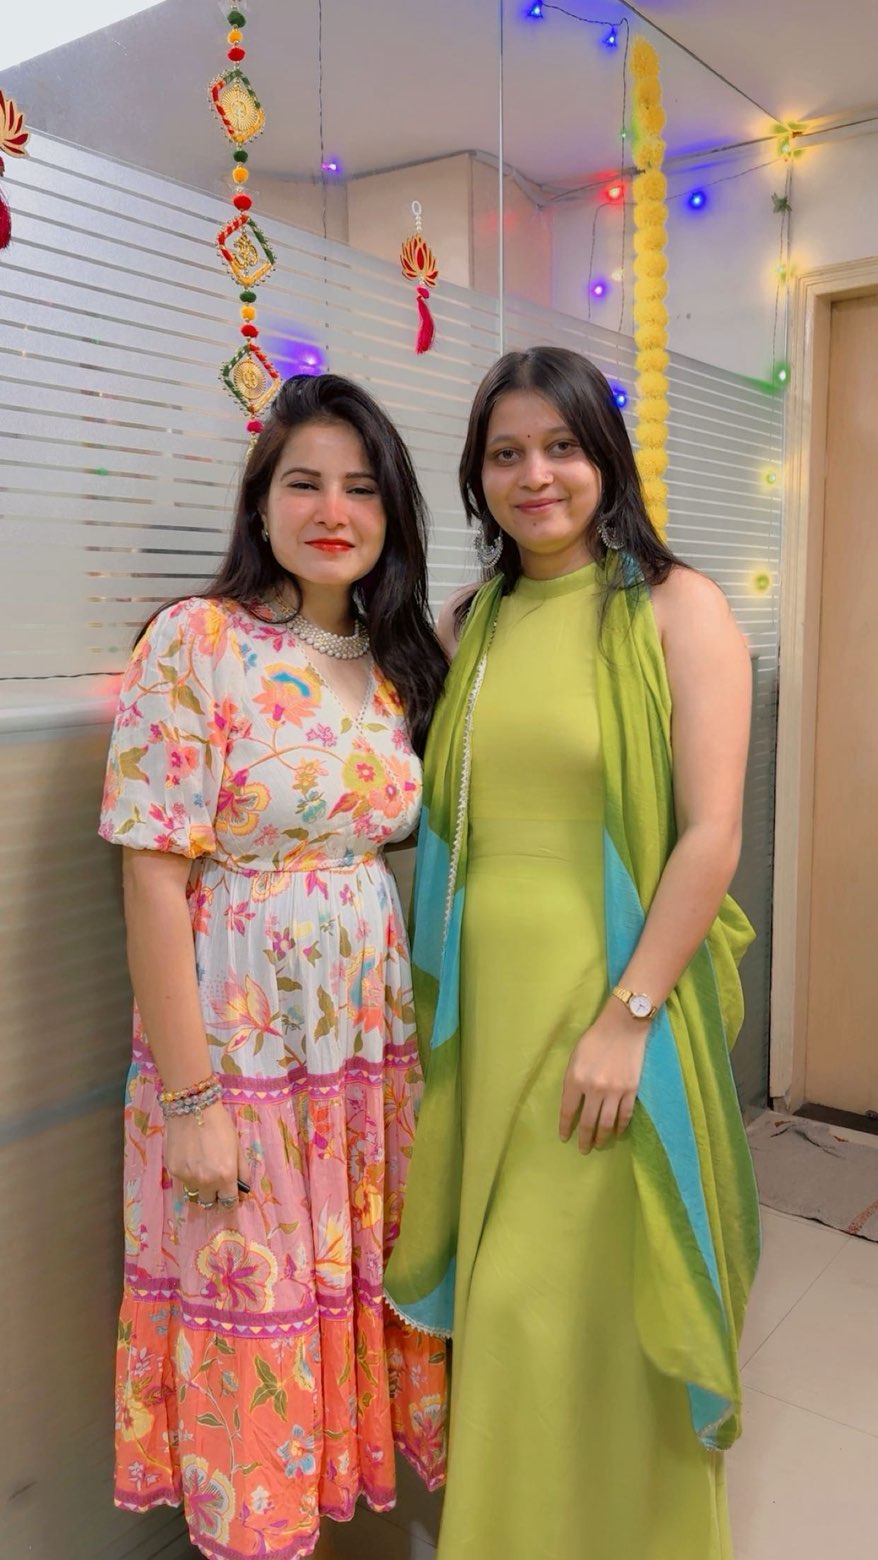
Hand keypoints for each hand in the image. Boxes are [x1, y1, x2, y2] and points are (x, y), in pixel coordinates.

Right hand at [164, 1101, 249, 1208]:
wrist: (193, 1108)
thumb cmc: (220, 1125)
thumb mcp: (237, 1147)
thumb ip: (242, 1171)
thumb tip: (244, 1191)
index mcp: (225, 1176)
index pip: (228, 1203)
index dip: (232, 1201)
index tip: (231, 1196)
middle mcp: (206, 1182)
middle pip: (209, 1203)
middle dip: (215, 1197)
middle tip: (217, 1184)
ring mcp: (187, 1178)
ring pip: (195, 1193)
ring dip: (201, 1187)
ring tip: (202, 1169)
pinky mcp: (173, 1171)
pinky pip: (183, 1181)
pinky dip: (188, 1176)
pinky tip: (191, 1159)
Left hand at [559, 1003, 648, 1153]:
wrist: (623, 1027)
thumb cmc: (594, 1039)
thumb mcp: (575, 1058)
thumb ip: (573, 1081)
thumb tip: (574, 1104)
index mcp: (576, 1080)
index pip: (568, 1111)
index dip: (566, 1127)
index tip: (565, 1138)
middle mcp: (594, 1089)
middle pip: (588, 1122)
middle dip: (585, 1139)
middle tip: (583, 1149)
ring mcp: (614, 1091)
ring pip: (607, 1123)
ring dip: (602, 1138)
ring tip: (599, 1145)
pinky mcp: (630, 1090)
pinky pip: (624, 1115)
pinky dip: (620, 1126)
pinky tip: (616, 1132)